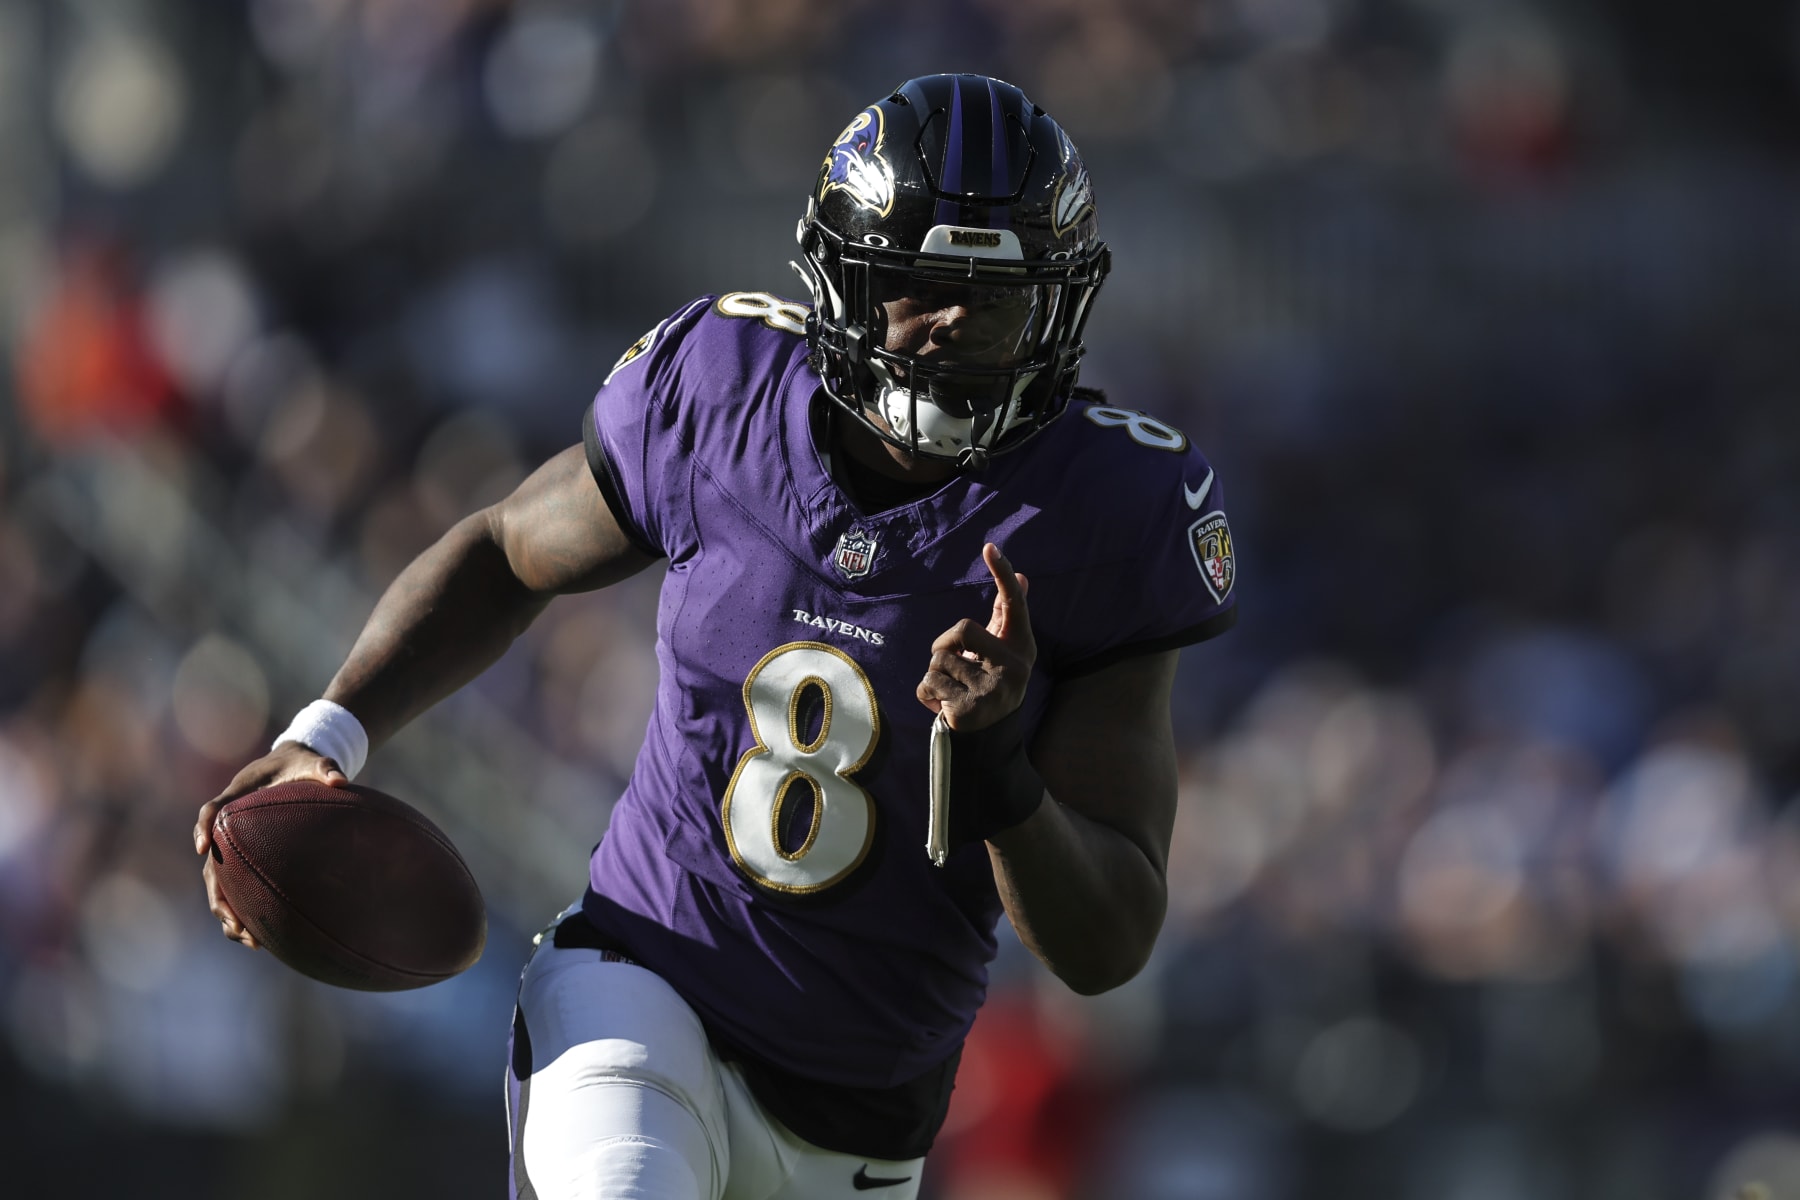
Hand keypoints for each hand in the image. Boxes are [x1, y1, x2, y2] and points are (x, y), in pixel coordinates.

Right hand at [194, 743, 348, 948]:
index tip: (202, 847)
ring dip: (228, 910)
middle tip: (231, 919)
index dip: (203, 828)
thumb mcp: (313, 763)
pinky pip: (237, 885)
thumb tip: (341, 780)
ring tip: (248, 939)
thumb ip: (325, 768)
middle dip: (217, 893)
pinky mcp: (245, 857)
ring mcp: (234, 844)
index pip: (211, 812)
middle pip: (210, 863)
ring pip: (219, 882)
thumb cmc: (300, 765)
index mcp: (236, 797)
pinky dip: (244, 908)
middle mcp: (228, 825)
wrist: (291, 766)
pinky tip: (264, 934)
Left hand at [917, 543, 1034, 731]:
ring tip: (953, 690)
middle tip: (955, 665)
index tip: (990, 547)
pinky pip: (928, 684)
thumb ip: (1006, 616)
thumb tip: (1022, 577)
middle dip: (946, 645)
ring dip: (936, 674)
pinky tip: (944, 706)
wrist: (990, 738)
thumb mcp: (1003, 650)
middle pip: (961, 629)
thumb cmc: (990, 683)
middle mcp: (1013, 667)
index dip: (1003, 574)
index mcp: (1021, 649)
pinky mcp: (969, 709)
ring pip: (938, 661)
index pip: (1014, 604)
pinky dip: (927, 694)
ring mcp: (992, 690)